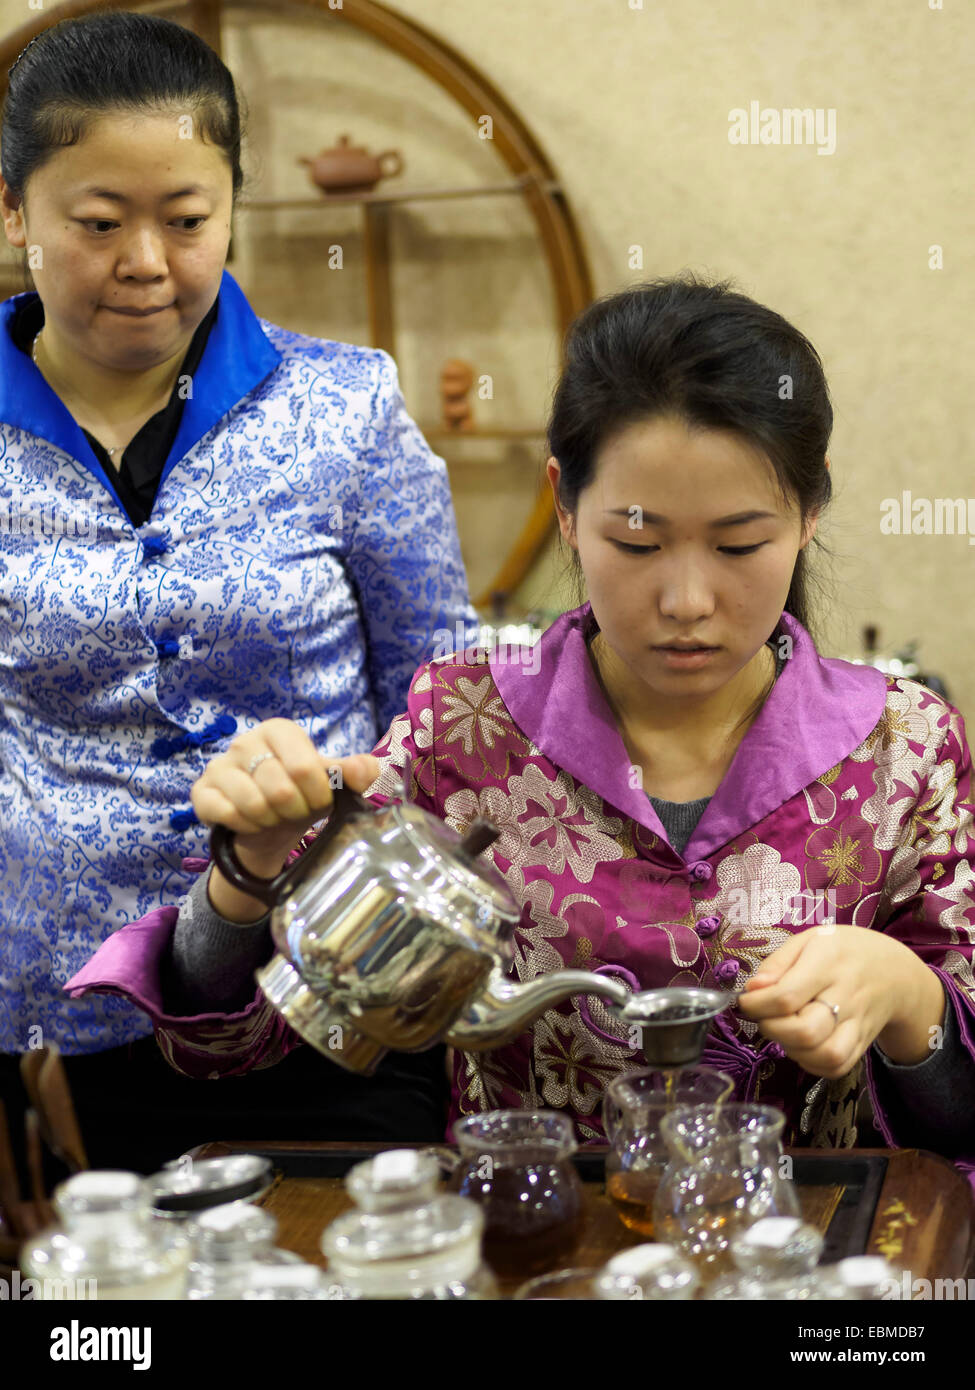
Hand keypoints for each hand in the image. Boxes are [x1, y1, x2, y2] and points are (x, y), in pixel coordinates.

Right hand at [191, 717, 380, 867]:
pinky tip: (252, 824)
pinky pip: (225, 814)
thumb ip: (355, 773)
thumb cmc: (302, 795)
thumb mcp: (331, 784)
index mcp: (279, 731)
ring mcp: (219, 765)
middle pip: (280, 790)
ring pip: (253, 804)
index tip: (320, 802)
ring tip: (275, 817)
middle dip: (296, 812)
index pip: (304, 767)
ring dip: (271, 821)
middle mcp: (245, 741)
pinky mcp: (201, 791)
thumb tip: (366, 769)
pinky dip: (246, 827)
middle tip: (296, 812)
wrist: (269, 826)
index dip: (318, 795)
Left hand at [736, 926, 944, 1076]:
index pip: (787, 996)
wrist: (895, 972)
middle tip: (765, 1018)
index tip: (746, 1002)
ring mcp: (858, 1024)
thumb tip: (752, 989)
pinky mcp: (863, 1044)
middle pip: (806, 1032)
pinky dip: (812, 1064)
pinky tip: (802, 1046)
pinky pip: (837, 1067)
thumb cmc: (843, 951)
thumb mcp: (809, 940)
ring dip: (793, 1050)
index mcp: (828, 962)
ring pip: (826, 1055)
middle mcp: (846, 996)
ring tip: (784, 1033)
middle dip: (773, 1030)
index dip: (757, 1005)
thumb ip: (777, 963)